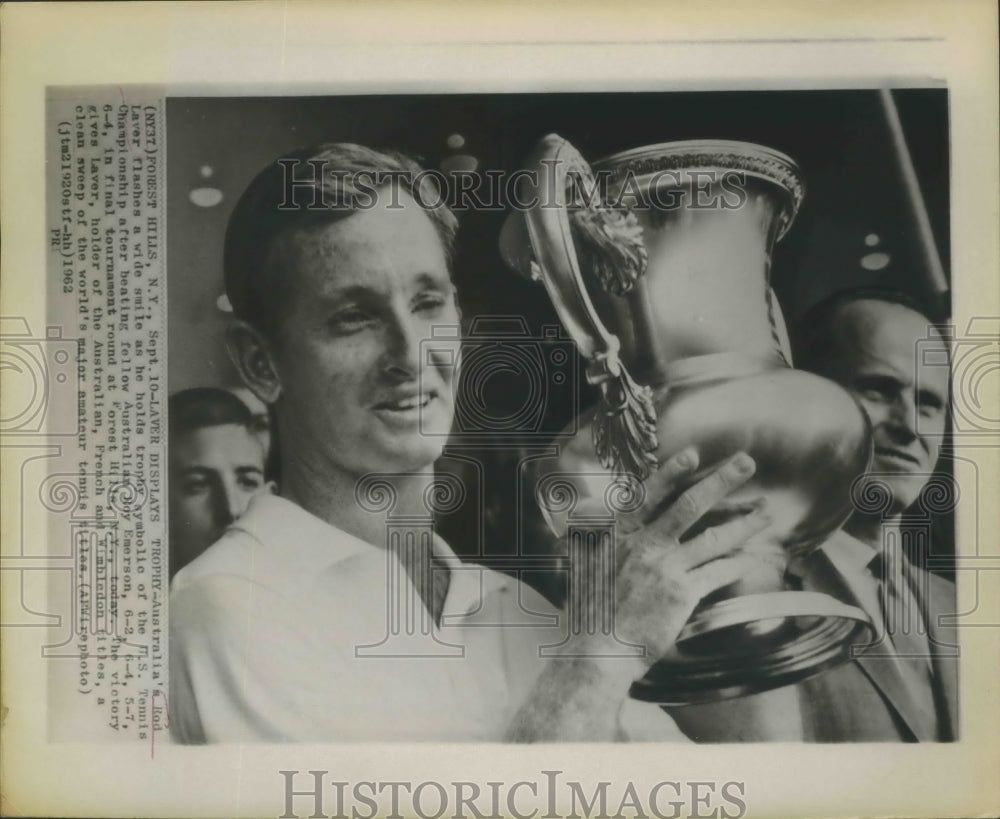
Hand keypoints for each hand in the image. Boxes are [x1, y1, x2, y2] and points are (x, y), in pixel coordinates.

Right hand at [565, 448, 768, 673]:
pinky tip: (752, 557)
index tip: (693, 454)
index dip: (672, 473)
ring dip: (743, 522)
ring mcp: (663, 568)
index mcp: (618, 534)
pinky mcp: (681, 594)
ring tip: (765, 512)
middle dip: (721, 480)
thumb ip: (599, 539)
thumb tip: (594, 520)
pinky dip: (737, 563)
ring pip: (712, 537)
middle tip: (747, 463)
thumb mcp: (586, 564)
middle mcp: (643, 545)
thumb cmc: (589, 611)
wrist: (596, 650)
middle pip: (689, 505)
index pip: (649, 494)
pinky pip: (717, 572)